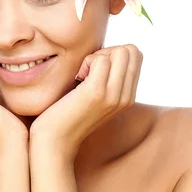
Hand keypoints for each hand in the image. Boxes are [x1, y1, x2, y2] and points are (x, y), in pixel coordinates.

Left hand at [29, 44, 142, 160]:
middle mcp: (126, 96)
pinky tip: (77, 78)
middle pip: (132, 50)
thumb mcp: (94, 94)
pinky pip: (101, 58)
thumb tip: (109, 50)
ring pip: (120, 51)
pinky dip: (86, 61)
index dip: (114, 54)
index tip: (95, 69)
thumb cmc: (67, 113)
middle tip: (89, 70)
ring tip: (83, 75)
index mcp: (128, 96)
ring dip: (96, 56)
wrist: (55, 141)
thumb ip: (107, 77)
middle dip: (108, 51)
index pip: (136, 55)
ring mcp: (114, 95)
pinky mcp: (97, 93)